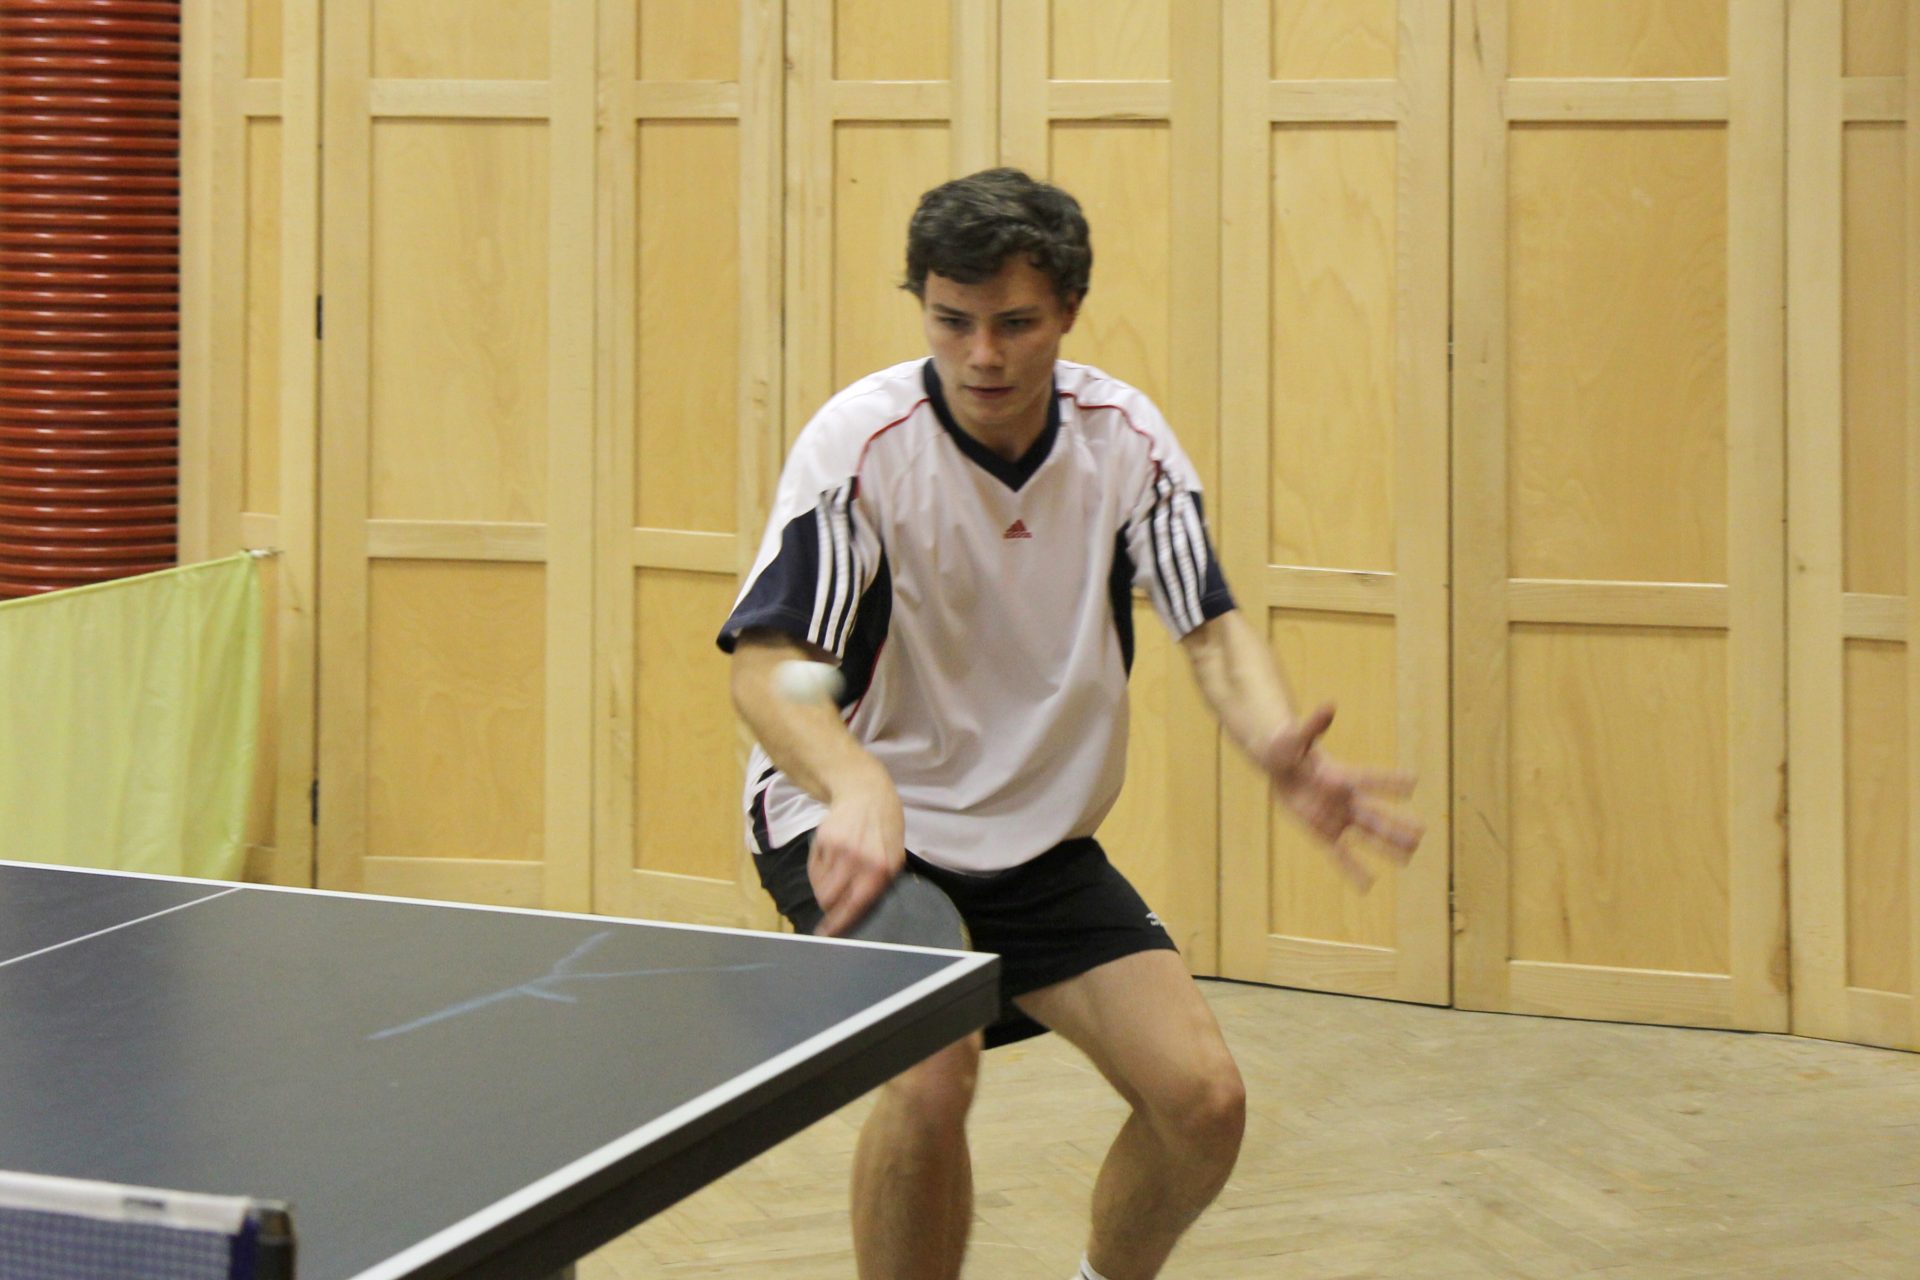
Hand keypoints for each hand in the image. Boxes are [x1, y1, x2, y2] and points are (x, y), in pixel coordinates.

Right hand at [808, 774, 905, 935]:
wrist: (867, 793)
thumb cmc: (884, 828)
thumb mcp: (894, 856)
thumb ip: (880, 882)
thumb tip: (858, 912)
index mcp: (882, 869)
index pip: (856, 906)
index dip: (839, 924)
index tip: (828, 936)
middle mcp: (860, 860)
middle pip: (830, 900)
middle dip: (829, 906)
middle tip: (830, 905)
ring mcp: (840, 849)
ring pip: (820, 886)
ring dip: (823, 888)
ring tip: (833, 877)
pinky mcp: (824, 839)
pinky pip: (814, 869)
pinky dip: (819, 871)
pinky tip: (830, 859)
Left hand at [1264, 703, 1422, 891]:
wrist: (1281, 764)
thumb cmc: (1289, 746)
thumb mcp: (1296, 737)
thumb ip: (1314, 725)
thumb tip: (1330, 705)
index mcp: (1340, 775)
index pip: (1369, 779)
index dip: (1389, 781)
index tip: (1413, 782)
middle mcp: (1345, 798)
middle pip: (1375, 814)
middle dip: (1396, 825)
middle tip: (1423, 834)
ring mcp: (1337, 816)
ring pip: (1366, 834)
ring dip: (1386, 846)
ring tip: (1410, 856)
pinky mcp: (1323, 831)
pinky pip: (1340, 853)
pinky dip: (1352, 868)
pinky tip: (1368, 884)